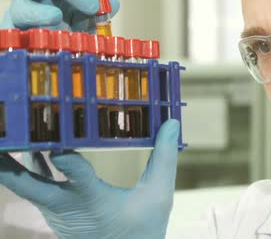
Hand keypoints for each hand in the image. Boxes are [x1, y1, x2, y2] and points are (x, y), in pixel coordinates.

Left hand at [0, 119, 179, 238]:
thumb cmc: (142, 231)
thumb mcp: (159, 196)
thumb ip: (165, 158)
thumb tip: (172, 122)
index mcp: (94, 202)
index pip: (77, 176)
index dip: (65, 158)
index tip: (56, 144)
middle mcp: (66, 207)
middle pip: (26, 184)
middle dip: (8, 162)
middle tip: (4, 134)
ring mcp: (55, 211)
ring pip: (24, 183)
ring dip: (14, 160)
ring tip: (11, 129)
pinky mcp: (53, 211)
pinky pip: (34, 185)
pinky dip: (28, 164)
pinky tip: (26, 143)